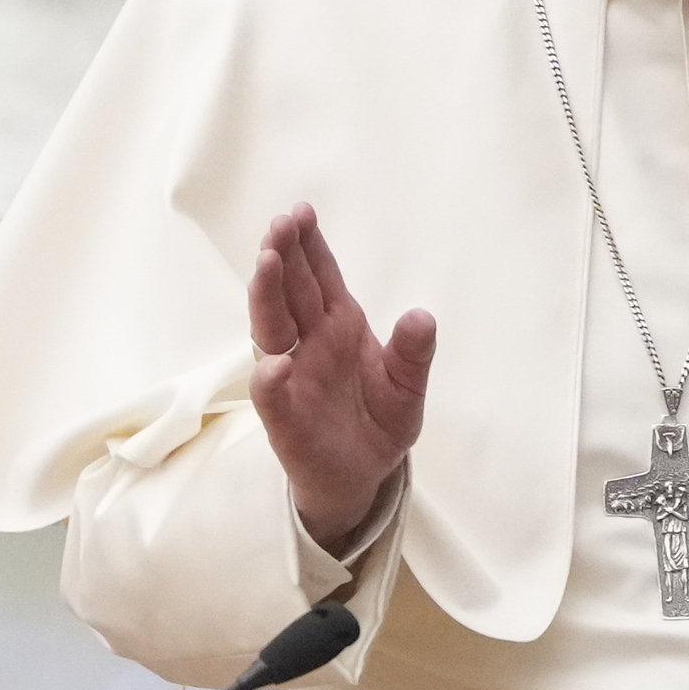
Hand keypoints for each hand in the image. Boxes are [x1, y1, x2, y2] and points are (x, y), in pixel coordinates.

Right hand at [248, 205, 434, 551]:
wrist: (361, 476)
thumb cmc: (378, 423)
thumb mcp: (408, 387)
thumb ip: (413, 353)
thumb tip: (422, 316)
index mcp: (339, 327)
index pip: (318, 278)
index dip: (310, 246)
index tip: (301, 212)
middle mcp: (309, 344)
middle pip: (290, 293)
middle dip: (284, 256)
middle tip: (280, 225)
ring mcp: (293, 378)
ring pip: (272, 329)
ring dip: (267, 295)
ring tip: (267, 263)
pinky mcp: (285, 421)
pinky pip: (272, 398)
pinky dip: (272, 380)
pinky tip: (278, 364)